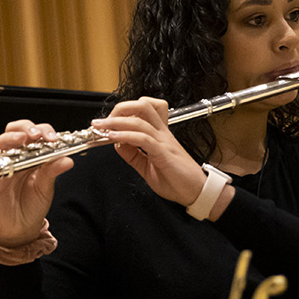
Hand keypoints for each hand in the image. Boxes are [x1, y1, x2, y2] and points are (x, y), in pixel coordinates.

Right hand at [0, 120, 73, 246]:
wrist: (19, 230)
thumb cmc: (32, 207)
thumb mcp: (46, 189)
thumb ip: (53, 172)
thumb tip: (67, 159)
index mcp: (33, 156)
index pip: (36, 134)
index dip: (43, 131)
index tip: (53, 138)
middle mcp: (16, 157)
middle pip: (16, 131)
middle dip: (26, 127)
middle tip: (37, 134)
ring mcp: (2, 166)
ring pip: (0, 143)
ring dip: (11, 137)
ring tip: (23, 139)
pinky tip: (4, 158)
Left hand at [91, 98, 207, 206]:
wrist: (197, 192)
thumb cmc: (178, 181)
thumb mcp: (147, 168)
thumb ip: (133, 156)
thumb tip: (117, 144)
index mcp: (159, 136)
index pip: (143, 111)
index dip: (123, 113)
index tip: (106, 124)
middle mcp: (162, 134)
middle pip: (143, 106)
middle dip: (120, 108)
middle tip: (102, 121)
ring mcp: (164, 142)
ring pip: (140, 119)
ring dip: (117, 121)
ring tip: (102, 127)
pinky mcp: (164, 153)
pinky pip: (143, 138)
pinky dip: (125, 135)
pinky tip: (113, 137)